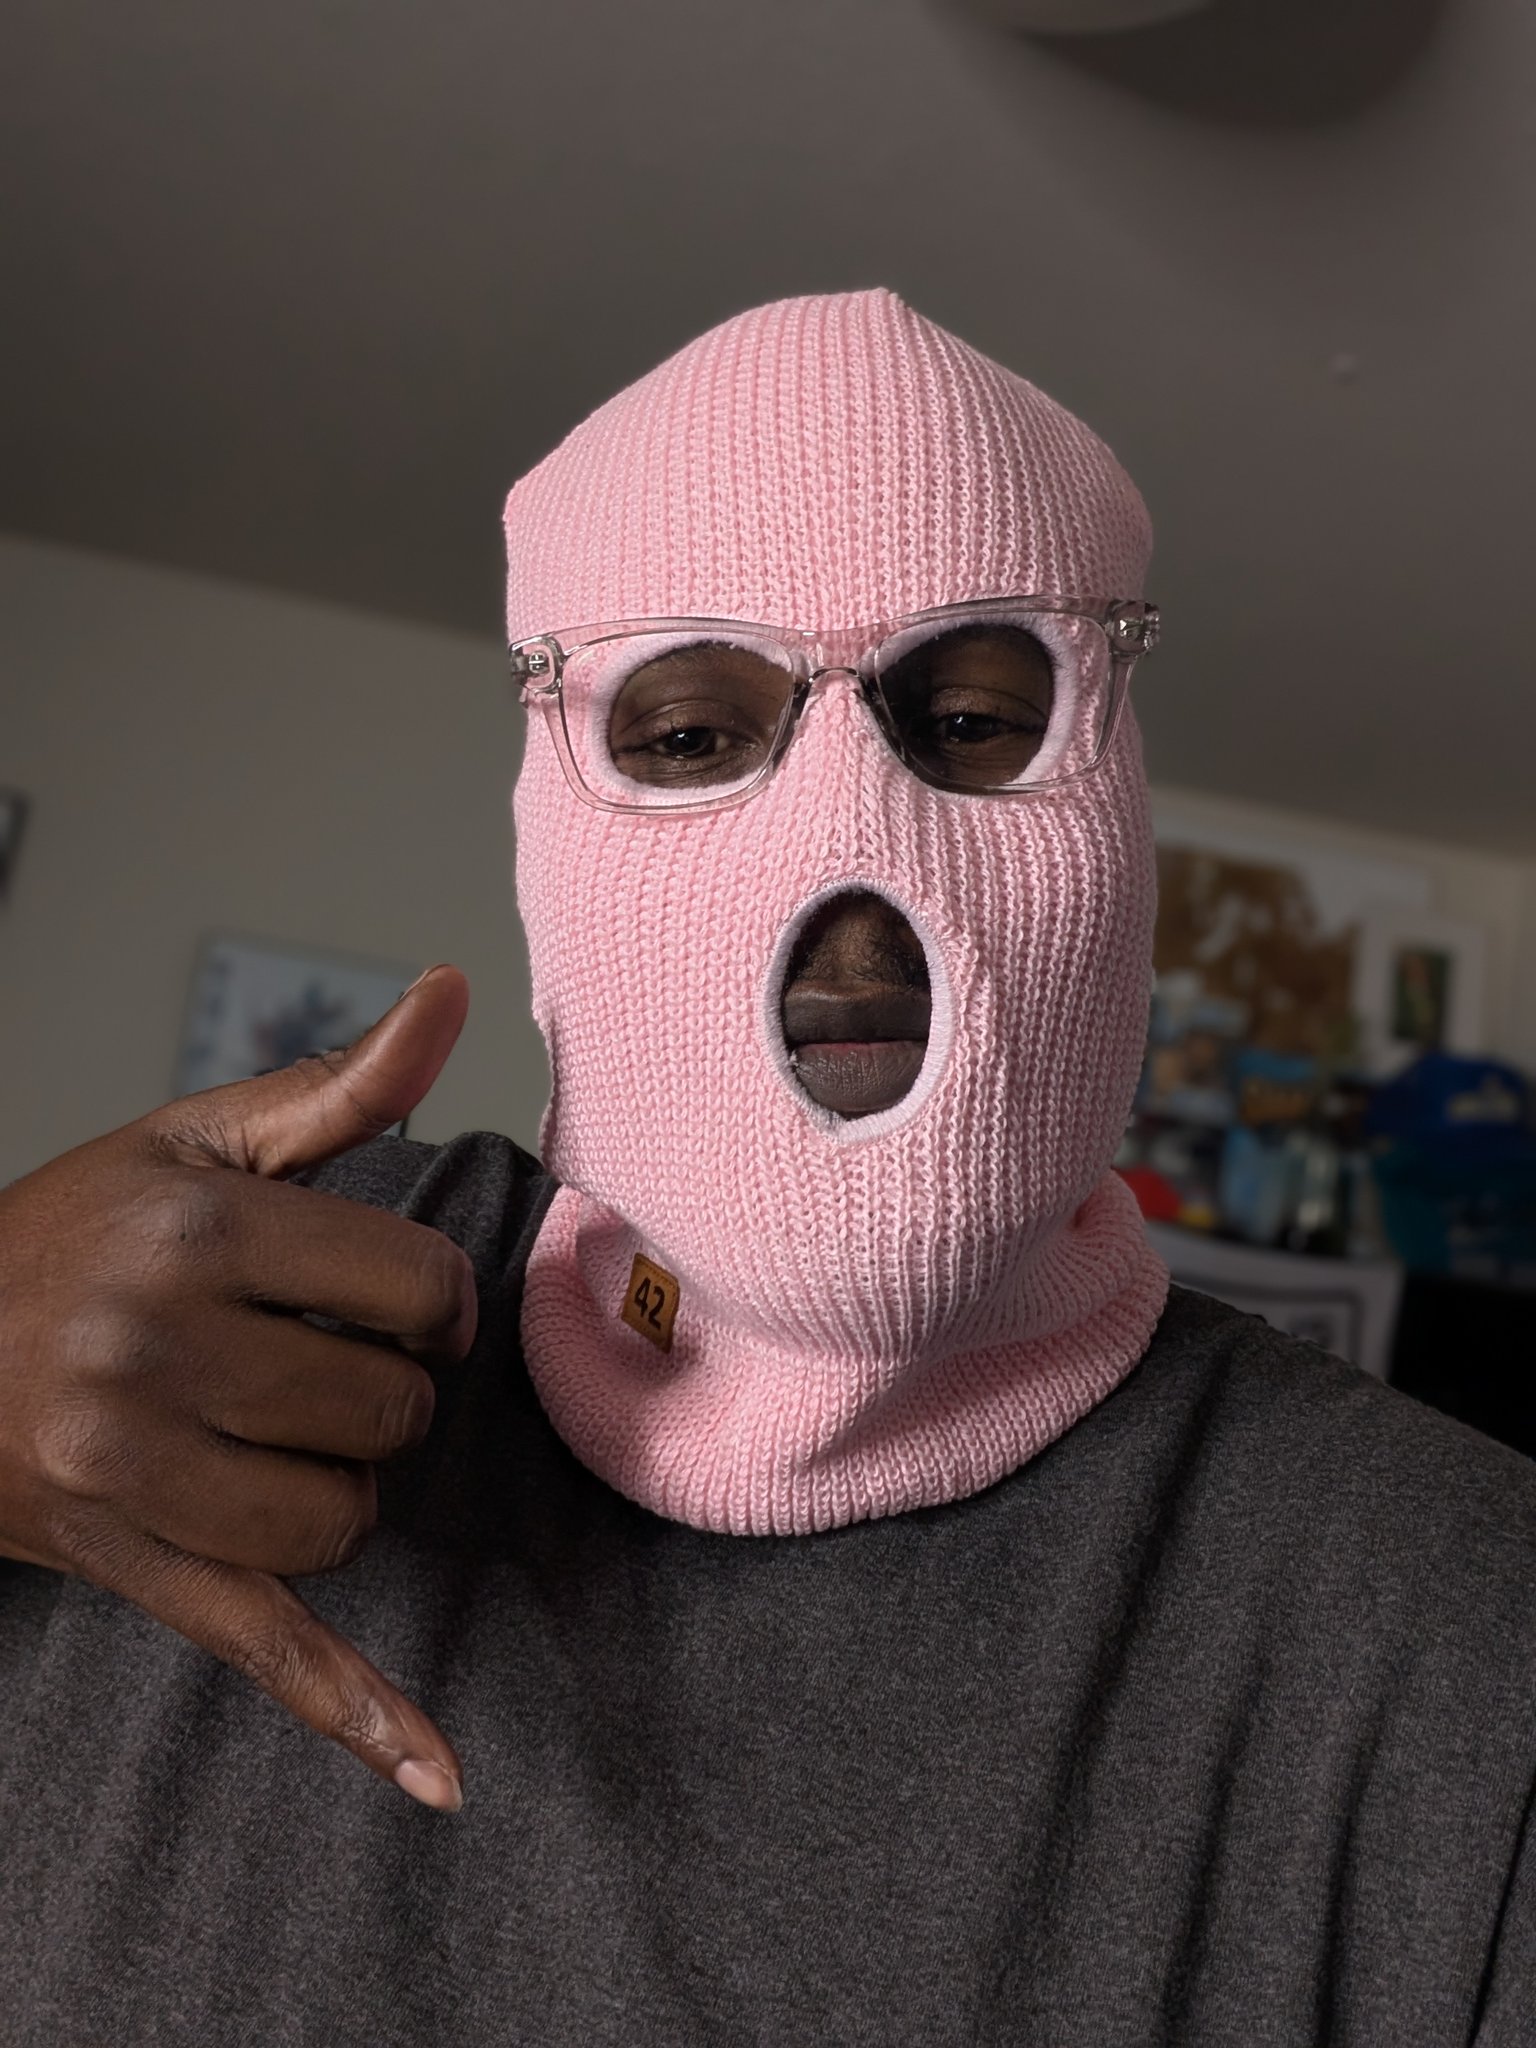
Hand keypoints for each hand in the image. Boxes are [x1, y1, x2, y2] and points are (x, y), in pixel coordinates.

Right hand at [0, 965, 475, 1810]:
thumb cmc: (74, 1233)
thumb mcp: (193, 1140)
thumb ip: (337, 1084)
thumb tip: (453, 993)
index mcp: (197, 1227)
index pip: (420, 1287)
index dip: (431, 1301)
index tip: (396, 1302)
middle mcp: (159, 1344)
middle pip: (393, 1407)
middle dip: (384, 1391)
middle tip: (316, 1364)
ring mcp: (137, 1466)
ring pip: (349, 1514)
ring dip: (345, 1486)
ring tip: (276, 1436)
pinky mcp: (131, 1560)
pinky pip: (264, 1644)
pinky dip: (356, 1711)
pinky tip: (438, 1773)